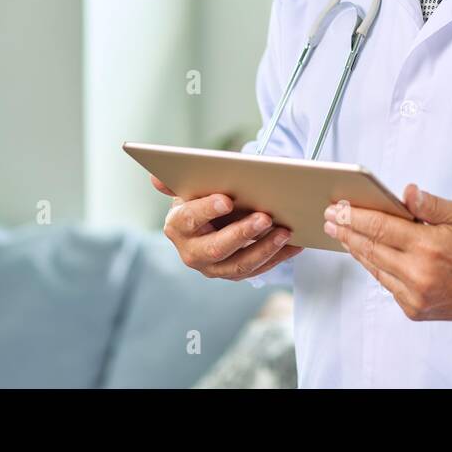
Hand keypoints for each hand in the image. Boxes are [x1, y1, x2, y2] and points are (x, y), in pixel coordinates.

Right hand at [149, 174, 303, 280]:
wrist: (210, 220)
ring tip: (286, 231)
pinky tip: (296, 244)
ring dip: (265, 249)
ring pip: (240, 266)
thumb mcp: (189, 187)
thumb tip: (155, 176)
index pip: (190, 218)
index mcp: (177, 225)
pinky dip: (278, 257)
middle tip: (265, 217)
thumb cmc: (201, 198)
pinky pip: (258, 270)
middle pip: (216, 248)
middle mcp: (191, 252)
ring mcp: (213, 268)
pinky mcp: (233, 274)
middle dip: (242, 234)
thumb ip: (177, 181)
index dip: (207, 209)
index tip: (227, 200)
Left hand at [323, 184, 451, 321]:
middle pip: (370, 249)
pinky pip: (387, 284)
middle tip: (330, 219)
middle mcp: (420, 275)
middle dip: (346, 232)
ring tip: (342, 234)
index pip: (380, 228)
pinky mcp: (415, 310)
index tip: (337, 208)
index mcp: (430, 248)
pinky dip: (376, 267)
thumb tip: (406, 192)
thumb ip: (430, 205)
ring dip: (356, 250)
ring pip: (375, 269)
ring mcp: (416, 296)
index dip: (354, 217)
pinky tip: (368, 254)